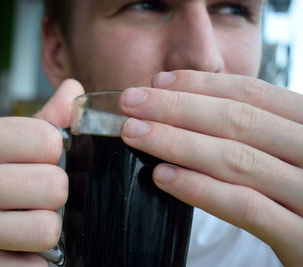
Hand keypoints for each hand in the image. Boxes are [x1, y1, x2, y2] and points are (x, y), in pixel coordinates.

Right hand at [0, 79, 83, 265]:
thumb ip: (35, 121)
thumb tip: (75, 91)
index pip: (49, 140)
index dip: (52, 153)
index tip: (36, 161)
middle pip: (56, 186)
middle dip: (52, 193)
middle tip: (31, 195)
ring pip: (48, 230)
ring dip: (43, 228)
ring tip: (21, 222)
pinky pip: (33, 266)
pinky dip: (31, 259)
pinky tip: (11, 247)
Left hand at [119, 70, 302, 266]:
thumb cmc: (300, 195)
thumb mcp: (288, 153)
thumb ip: (255, 134)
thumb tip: (189, 108)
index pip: (252, 94)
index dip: (200, 85)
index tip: (157, 82)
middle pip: (238, 120)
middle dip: (176, 108)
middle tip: (130, 103)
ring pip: (237, 159)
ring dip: (177, 143)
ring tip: (135, 133)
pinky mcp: (301, 238)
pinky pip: (246, 208)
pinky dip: (201, 189)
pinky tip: (163, 177)